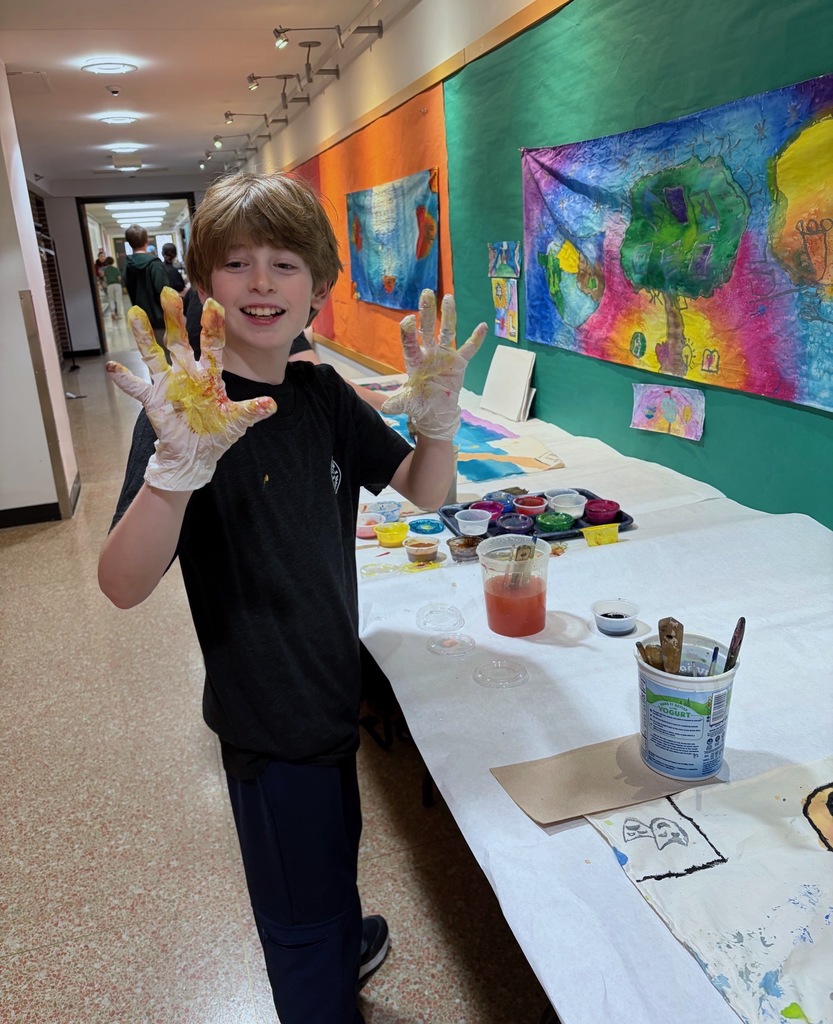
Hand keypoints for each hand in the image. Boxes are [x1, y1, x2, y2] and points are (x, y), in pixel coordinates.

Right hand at [106, 287, 276, 490]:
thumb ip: (251, 411)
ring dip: (144, 335)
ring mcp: (168, 383)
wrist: (196, 454)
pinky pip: (137, 387)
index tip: (214, 304)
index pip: (212, 344)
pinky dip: (125, 379)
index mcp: (209, 374)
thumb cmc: (216, 433)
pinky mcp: (153, 399)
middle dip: (175, 317)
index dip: (212, 326)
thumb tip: (272, 405)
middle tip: (169, 292)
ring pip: (154, 354)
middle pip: (179, 339)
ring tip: (135, 312)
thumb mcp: (236, 422)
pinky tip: (113, 368)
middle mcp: (186, 372)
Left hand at [382, 289, 486, 440]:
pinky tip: (482, 326)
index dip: (408, 332)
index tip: (408, 319)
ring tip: (448, 298)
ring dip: (448, 315)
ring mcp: (444, 356)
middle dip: (427, 312)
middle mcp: (429, 354)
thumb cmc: (419, 405)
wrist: (435, 413)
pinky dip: (476, 339)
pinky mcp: (458, 363)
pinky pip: (469, 349)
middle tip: (426, 292)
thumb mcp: (407, 404)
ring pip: (447, 332)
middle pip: (428, 329)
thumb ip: (397, 403)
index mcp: (414, 362)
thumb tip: (385, 408)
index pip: (410, 343)